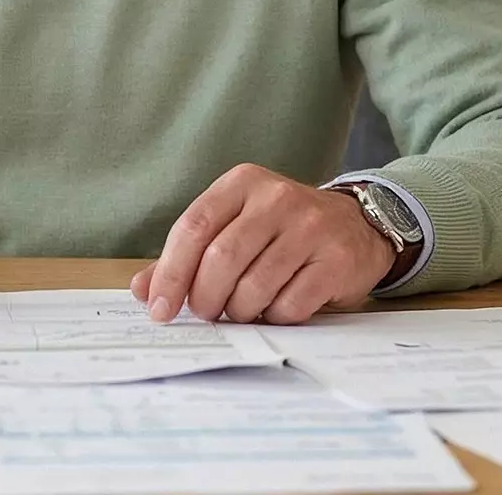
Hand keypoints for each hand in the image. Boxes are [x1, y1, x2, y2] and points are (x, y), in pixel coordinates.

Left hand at [130, 164, 395, 325]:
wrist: (357, 226)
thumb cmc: (281, 231)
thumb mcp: (235, 226)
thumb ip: (189, 255)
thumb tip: (145, 290)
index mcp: (243, 183)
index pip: (193, 227)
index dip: (171, 272)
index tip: (160, 309)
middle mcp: (277, 197)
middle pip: (221, 259)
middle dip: (205, 299)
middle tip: (206, 314)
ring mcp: (310, 226)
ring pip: (254, 287)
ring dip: (240, 312)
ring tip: (242, 310)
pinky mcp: (335, 259)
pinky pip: (289, 304)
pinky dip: (273, 318)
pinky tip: (275, 309)